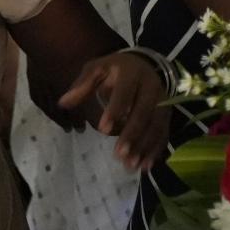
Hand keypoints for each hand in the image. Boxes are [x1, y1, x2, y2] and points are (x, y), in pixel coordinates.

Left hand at [58, 51, 166, 171]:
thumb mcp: (97, 69)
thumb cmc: (115, 70)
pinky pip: (164, 132)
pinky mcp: (167, 113)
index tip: (103, 130)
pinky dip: (155, 150)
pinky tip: (145, 166)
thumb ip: (82, 86)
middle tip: (119, 154)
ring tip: (131, 165)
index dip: (115, 110)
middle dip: (132, 134)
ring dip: (144, 146)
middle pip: (144, 111)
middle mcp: (151, 86)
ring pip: (156, 125)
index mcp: (131, 73)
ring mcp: (163, 101)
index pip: (124, 92)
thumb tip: (62, 103)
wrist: (144, 64)